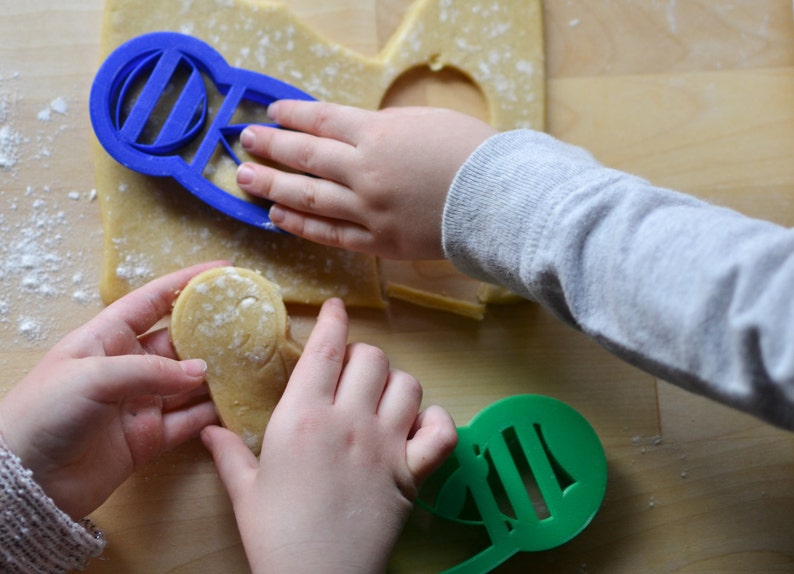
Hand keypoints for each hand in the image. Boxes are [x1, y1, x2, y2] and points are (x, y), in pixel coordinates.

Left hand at [0, 261, 226, 520]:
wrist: (24, 483)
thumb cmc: (43, 414)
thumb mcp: (93, 377)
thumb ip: (150, 371)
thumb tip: (202, 371)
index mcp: (106, 338)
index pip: (152, 300)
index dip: (185, 283)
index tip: (222, 270)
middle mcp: (127, 366)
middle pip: (179, 341)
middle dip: (212, 332)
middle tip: (249, 324)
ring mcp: (140, 402)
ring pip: (190, 381)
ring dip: (218, 374)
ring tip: (253, 363)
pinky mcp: (149, 438)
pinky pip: (188, 420)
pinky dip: (212, 413)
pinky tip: (235, 404)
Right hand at [202, 298, 457, 572]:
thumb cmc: (276, 537)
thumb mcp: (246, 492)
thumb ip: (229, 454)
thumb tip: (208, 429)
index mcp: (303, 418)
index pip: (325, 349)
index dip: (333, 320)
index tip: (336, 308)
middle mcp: (350, 421)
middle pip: (372, 358)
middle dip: (362, 355)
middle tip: (350, 371)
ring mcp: (387, 445)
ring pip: (408, 385)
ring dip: (395, 384)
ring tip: (380, 398)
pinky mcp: (413, 473)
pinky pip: (442, 431)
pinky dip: (436, 422)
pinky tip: (418, 426)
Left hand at [236, 101, 495, 259]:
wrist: (499, 199)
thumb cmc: (470, 153)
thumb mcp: (423, 122)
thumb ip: (382, 128)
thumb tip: (351, 135)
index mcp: (377, 134)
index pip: (320, 120)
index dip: (291, 115)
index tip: (272, 114)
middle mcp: (365, 171)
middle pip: (305, 157)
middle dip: (270, 148)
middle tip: (244, 143)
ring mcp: (369, 210)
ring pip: (309, 197)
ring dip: (272, 187)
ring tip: (244, 180)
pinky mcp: (379, 241)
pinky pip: (330, 234)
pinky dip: (301, 225)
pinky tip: (277, 217)